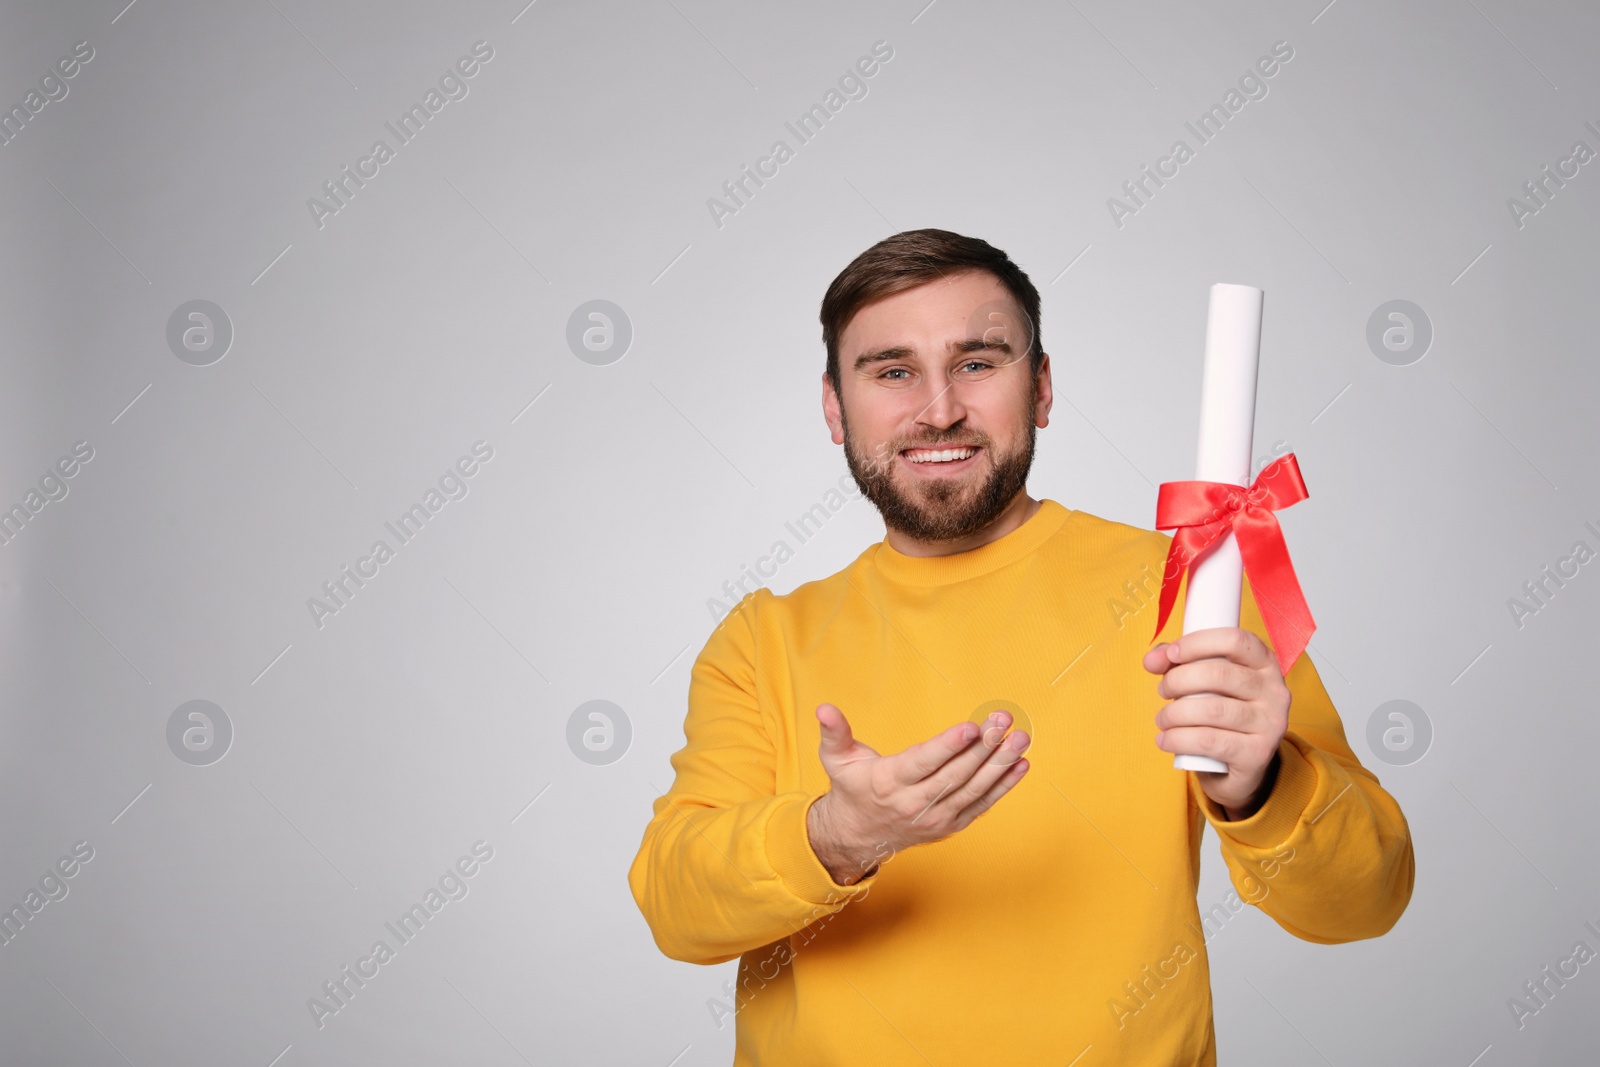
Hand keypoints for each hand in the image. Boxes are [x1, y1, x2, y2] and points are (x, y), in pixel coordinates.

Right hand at [806, 703, 1030, 884]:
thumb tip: (823, 708)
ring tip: (1020, 740)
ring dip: (999, 765)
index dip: (949, 746)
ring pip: (973, 790)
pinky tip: (1020, 764)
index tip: (972, 727)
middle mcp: (914, 803)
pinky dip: (1002, 786)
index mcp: (888, 783)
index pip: (924, 763)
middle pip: (955, 775)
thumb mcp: (836, 759)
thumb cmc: (851, 788)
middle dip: (983, 748)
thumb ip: (834, 732)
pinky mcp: (950, 825)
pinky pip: (981, 805)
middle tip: (1004, 723)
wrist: (857, 835)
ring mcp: (935, 818)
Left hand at [1143, 627, 1289, 818]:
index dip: (1198, 643)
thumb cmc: (1219, 710)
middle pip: (1218, 674)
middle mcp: (1275, 691)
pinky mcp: (1257, 753)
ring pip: (1212, 710)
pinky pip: (1209, 741)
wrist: (1238, 764)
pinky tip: (1165, 740)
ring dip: (1174, 713)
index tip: (1172, 654)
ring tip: (1162, 719)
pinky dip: (1178, 739)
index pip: (1235, 640)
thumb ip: (1176, 661)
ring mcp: (1270, 724)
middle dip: (1178, 680)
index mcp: (1265, 663)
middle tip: (1163, 690)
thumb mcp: (1203, 681)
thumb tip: (1151, 660)